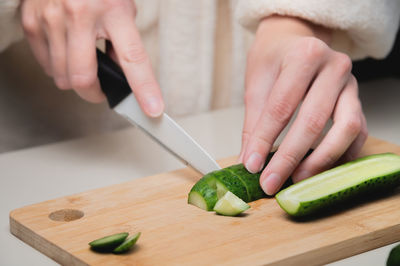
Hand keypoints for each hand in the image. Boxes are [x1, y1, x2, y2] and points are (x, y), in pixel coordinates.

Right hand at [20, 0, 163, 116]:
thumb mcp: (121, 9)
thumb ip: (123, 42)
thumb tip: (120, 76)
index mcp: (113, 11)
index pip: (133, 58)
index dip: (144, 88)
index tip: (153, 109)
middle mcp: (80, 15)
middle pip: (83, 79)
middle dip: (94, 93)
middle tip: (102, 89)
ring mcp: (52, 19)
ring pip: (62, 78)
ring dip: (76, 80)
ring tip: (84, 61)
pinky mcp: (32, 22)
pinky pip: (46, 66)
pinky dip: (58, 68)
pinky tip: (67, 52)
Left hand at [239, 15, 367, 194]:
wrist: (294, 40)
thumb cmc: (273, 59)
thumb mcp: (256, 84)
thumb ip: (253, 124)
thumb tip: (248, 162)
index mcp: (303, 56)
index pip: (281, 107)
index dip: (265, 141)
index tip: (252, 166)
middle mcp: (333, 67)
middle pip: (313, 120)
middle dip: (290, 158)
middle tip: (271, 182)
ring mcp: (351, 83)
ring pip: (346, 128)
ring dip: (321, 159)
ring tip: (298, 179)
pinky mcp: (358, 99)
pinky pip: (359, 131)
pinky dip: (343, 153)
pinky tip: (323, 168)